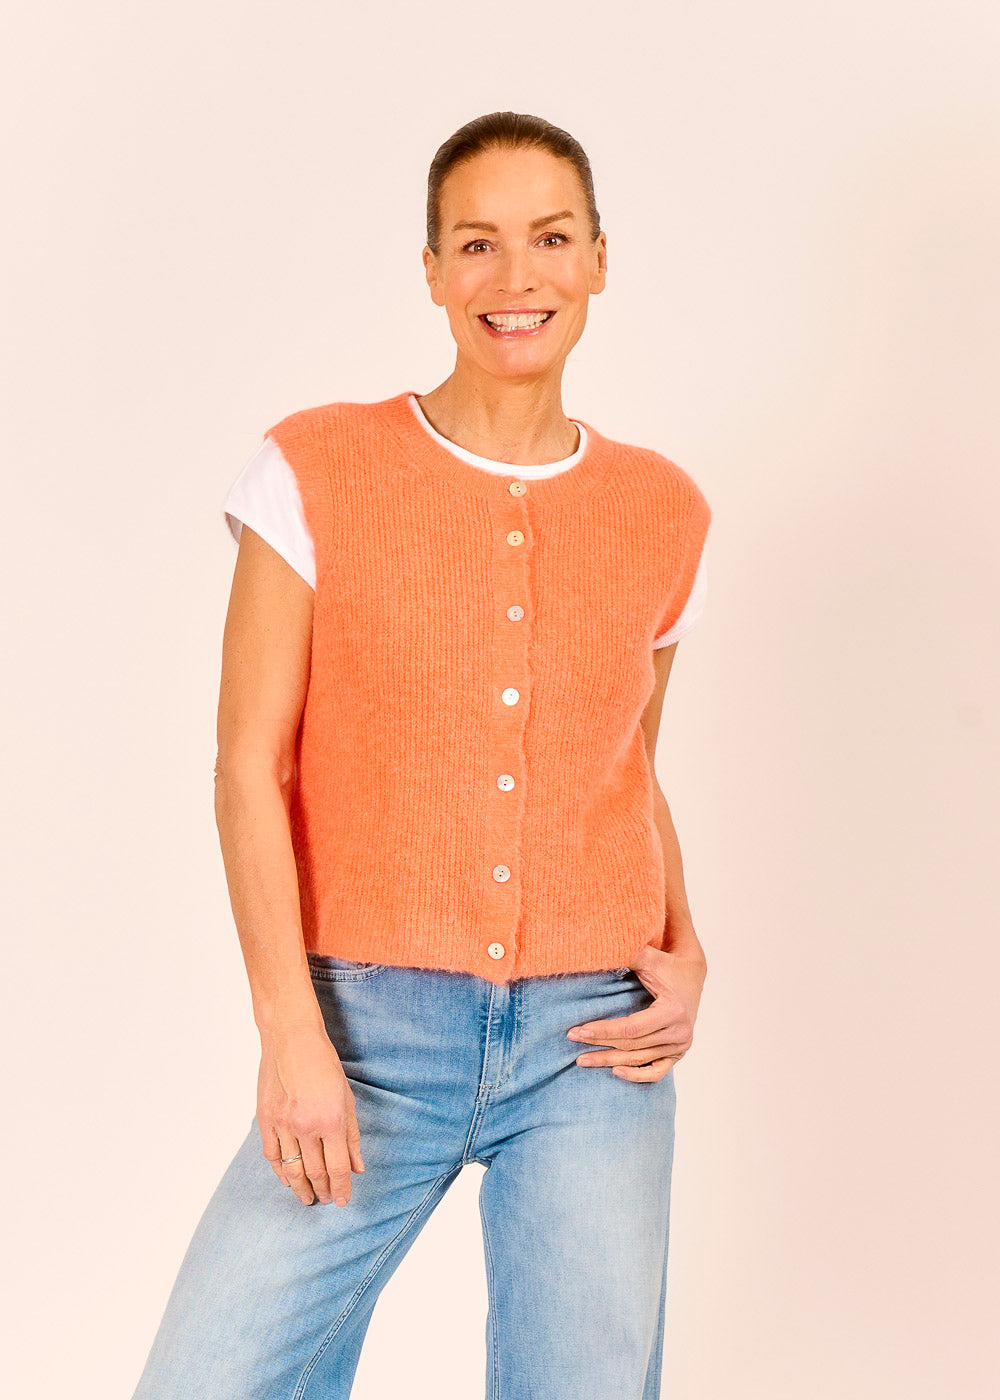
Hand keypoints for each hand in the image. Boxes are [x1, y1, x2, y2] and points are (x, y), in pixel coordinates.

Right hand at [256, 1021, 364, 1205]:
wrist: (292, 1039)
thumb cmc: (324, 1065)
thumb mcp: (347, 1098)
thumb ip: (352, 1136)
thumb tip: (357, 1167)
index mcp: (331, 1120)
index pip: (338, 1168)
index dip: (341, 1189)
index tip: (343, 1201)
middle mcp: (306, 1125)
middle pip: (315, 1172)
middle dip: (323, 1191)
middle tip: (326, 1201)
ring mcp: (283, 1123)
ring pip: (291, 1169)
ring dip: (301, 1188)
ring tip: (308, 1198)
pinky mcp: (266, 1119)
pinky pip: (272, 1154)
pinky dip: (280, 1171)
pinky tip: (287, 1179)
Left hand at [566, 946, 706, 1080]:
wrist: (691, 976)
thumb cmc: (665, 966)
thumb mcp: (649, 958)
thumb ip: (628, 955)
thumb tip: (598, 949)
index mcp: (672, 1011)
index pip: (631, 1028)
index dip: (604, 1031)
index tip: (578, 1030)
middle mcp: (680, 1032)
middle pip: (632, 1045)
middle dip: (599, 1044)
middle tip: (572, 1040)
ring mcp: (680, 1046)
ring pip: (639, 1059)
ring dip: (609, 1061)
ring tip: (582, 1060)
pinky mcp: (678, 1054)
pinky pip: (656, 1072)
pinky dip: (636, 1075)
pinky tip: (615, 1072)